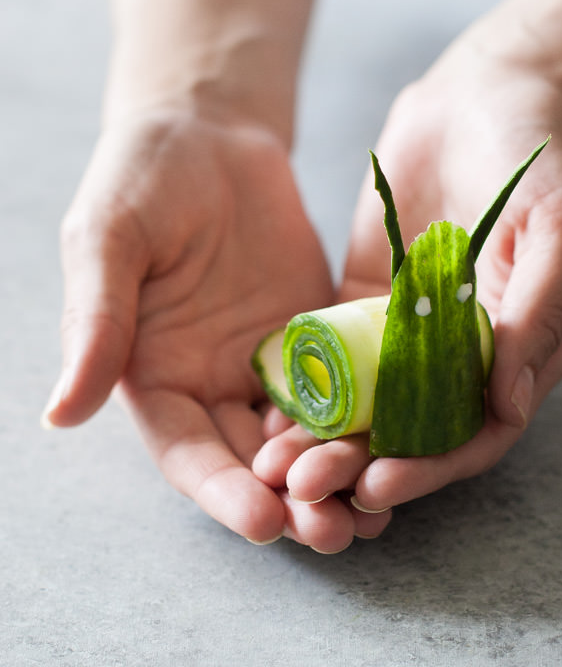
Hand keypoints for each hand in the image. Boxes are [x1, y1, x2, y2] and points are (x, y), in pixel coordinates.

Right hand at [41, 110, 370, 547]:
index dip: (221, 492)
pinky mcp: (318, 344)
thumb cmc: (142, 178)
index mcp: (157, 379)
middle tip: (333, 533)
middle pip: (251, 466)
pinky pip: (345, 393)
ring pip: (303, 443)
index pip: (188, 454)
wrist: (210, 133)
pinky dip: (365, 427)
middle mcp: (212, 387)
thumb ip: (96, 324)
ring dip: (334, 481)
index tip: (260, 522)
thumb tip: (58, 414)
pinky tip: (398, 453)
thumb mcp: (108, 240)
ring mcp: (268, 370)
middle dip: (289, 505)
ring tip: (372, 516)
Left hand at [253, 27, 561, 530]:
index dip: (431, 467)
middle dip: (361, 465)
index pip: (475, 434)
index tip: (380, 485)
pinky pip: (331, 357)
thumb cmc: (541, 156)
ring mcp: (408, 336)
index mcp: (517, 355)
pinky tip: (266, 408)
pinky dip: (304, 389)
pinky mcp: (363, 307)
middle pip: (410, 433)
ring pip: (365, 406)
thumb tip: (511, 402)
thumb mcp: (561, 227)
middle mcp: (460, 358)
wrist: (486, 92)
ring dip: (324, 441)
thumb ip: (539, 311)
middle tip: (308, 488)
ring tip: (276, 465)